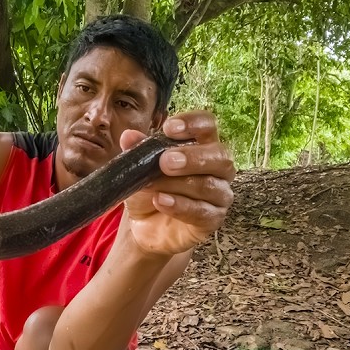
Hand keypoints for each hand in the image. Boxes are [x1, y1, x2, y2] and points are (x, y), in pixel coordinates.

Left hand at [120, 111, 234, 256]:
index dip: (194, 123)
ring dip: (177, 184)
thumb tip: (129, 136)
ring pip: (209, 185)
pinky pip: (203, 212)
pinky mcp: (213, 219)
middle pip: (220, 156)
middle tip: (165, 161)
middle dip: (192, 157)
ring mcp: (219, 194)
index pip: (209, 125)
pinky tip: (161, 201)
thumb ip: (138, 151)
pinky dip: (180, 206)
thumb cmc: (151, 189)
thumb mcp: (139, 169)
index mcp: (203, 145)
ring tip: (152, 185)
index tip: (169, 128)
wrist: (146, 226)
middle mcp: (219, 168)